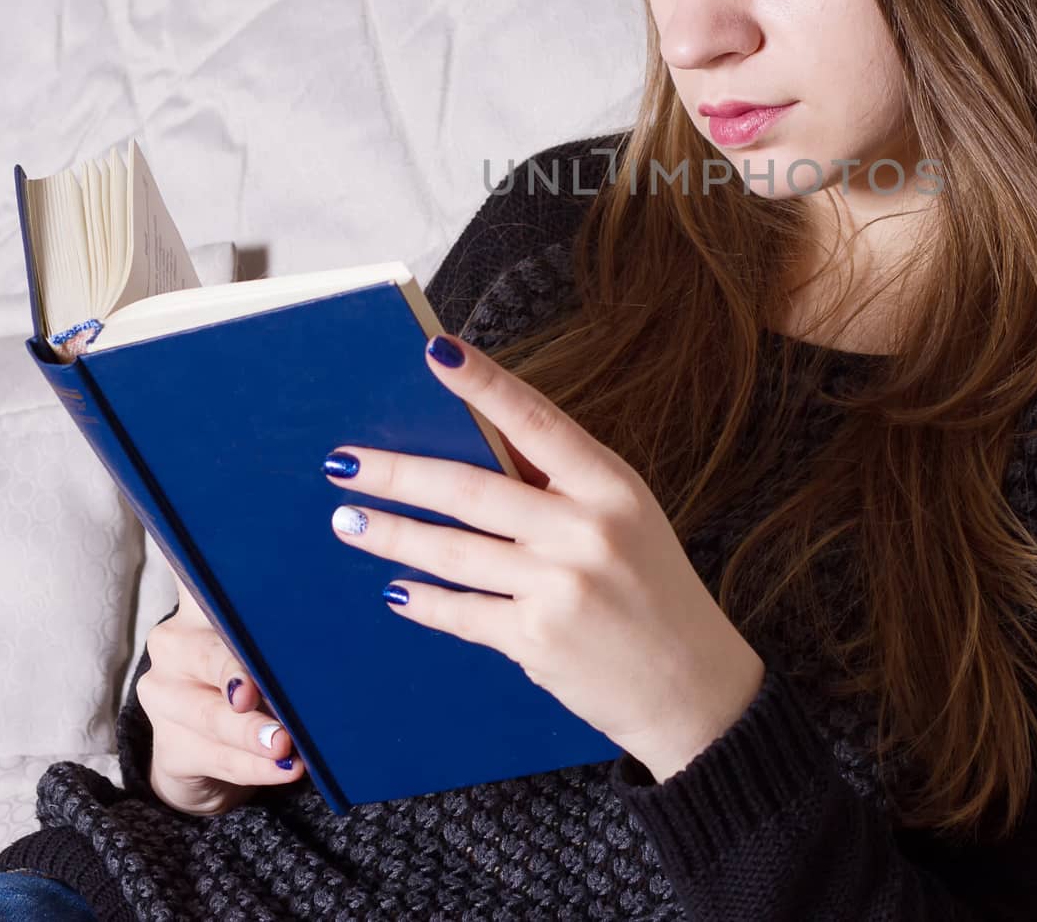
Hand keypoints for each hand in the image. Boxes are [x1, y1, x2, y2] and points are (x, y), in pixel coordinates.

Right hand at [141, 578, 304, 814]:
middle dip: (234, 673)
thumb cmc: (263, 675)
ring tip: (284, 744)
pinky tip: (281, 768)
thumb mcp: (278, 643)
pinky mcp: (169, 746)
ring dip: (249, 732)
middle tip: (254, 693)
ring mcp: (164, 696)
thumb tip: (353, 613)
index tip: (241, 557)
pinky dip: (253, 765)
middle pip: (205, 653)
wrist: (216, 749)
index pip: (200, 569)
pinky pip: (214, 755)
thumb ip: (296, 624)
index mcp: (203, 603)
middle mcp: (174, 642)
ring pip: (209, 713)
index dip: (213, 562)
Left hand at [320, 332, 766, 781]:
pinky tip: (393, 589)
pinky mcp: (536, 640)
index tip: (436, 352)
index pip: (536, 420)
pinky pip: (461, 611)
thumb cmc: (653, 586)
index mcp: (612, 485)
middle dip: (398, 474)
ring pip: (453, 552)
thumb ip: (561, 485)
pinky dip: (422, 600)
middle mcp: (585, 530)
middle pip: (471, 490)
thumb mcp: (626, 516)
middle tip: (344, 462)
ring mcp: (559, 587)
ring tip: (348, 520)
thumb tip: (475, 444)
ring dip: (392, 534)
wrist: (693, 685)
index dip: (484, 384)